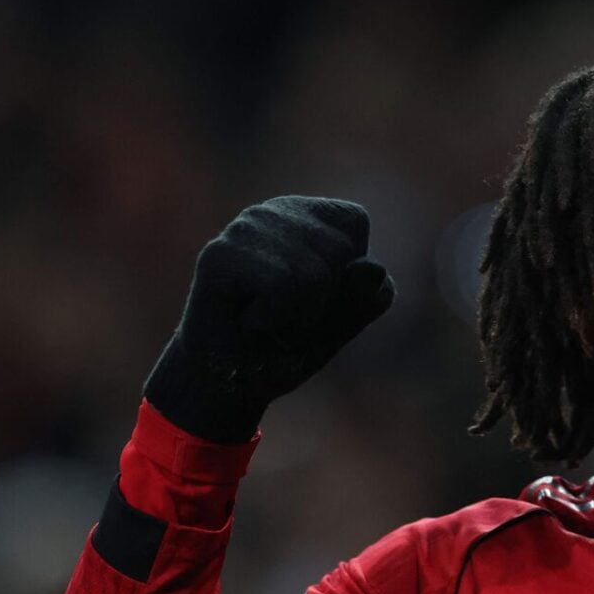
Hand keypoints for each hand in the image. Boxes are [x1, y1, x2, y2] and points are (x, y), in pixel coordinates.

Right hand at [143, 197, 395, 442]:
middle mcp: (274, 211)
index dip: (347, 275)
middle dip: (323, 301)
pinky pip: (281, 285)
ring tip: (268, 320)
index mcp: (307, 214)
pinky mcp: (220, 254)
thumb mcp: (344, 323)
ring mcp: (243, 230)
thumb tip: (372, 267)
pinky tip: (250, 322)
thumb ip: (368, 295)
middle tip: (287, 315)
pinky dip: (275, 319)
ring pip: (312, 273)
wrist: (227, 383)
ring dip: (298, 316)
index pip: (355, 222)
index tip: (313, 296)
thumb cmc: (287, 346)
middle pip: (339, 251)